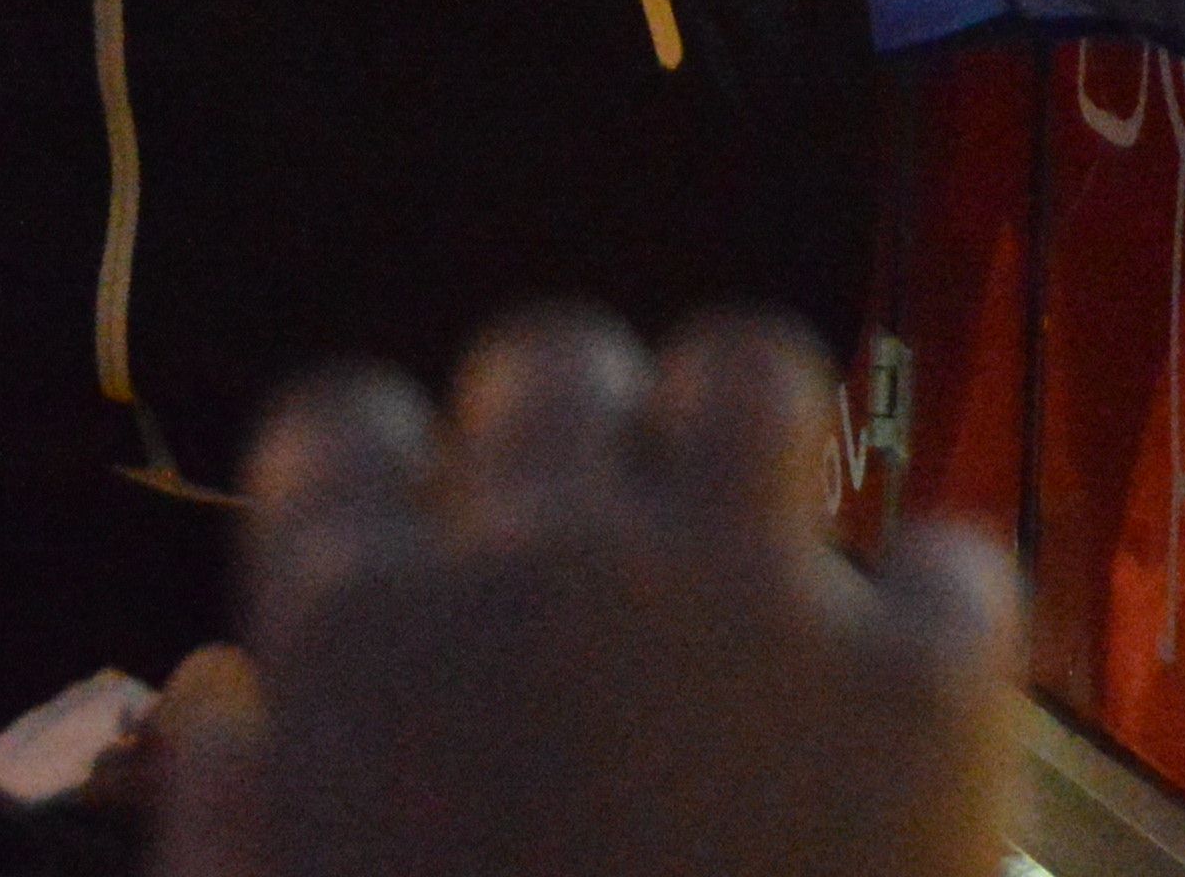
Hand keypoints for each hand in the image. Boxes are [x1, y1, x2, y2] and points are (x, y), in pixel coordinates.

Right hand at [156, 311, 1018, 876]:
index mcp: (362, 636)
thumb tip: (231, 693)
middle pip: (557, 364)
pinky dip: (937, 622)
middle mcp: (546, 562)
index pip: (345, 422)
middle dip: (576, 439)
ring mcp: (746, 602)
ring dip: (753, 450)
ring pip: (755, 371)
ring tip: (768, 552)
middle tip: (611, 547)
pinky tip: (921, 717)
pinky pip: (953, 564)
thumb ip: (232, 820)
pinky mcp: (928, 688)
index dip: (388, 482)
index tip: (427, 544)